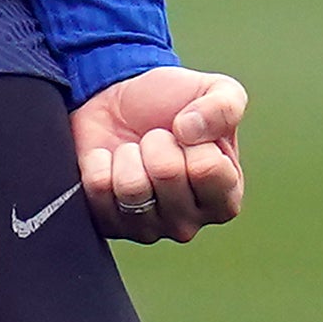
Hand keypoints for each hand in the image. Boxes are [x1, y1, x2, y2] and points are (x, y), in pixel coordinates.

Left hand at [70, 64, 249, 242]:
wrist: (121, 106)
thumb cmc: (175, 106)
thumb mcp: (217, 92)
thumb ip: (225, 107)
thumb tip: (190, 130)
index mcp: (224, 198)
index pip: (207, 169)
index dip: (193, 138)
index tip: (188, 134)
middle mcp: (189, 223)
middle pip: (167, 174)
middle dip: (157, 140)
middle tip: (157, 139)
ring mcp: (146, 229)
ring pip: (131, 186)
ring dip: (129, 152)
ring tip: (134, 151)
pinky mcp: (107, 224)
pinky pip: (98, 187)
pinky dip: (98, 160)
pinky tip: (110, 160)